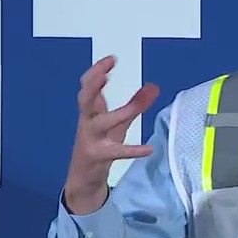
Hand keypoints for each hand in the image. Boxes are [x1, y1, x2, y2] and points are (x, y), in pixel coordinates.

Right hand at [63, 55, 159, 214]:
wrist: (83, 178)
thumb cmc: (100, 145)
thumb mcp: (118, 123)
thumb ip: (135, 105)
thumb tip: (154, 87)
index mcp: (90, 111)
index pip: (88, 86)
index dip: (97, 71)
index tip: (111, 59)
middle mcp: (87, 122)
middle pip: (85, 99)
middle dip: (93, 83)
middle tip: (106, 71)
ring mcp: (91, 139)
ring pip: (101, 123)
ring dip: (119, 113)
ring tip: (137, 107)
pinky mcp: (98, 156)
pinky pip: (115, 151)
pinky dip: (131, 150)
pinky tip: (148, 149)